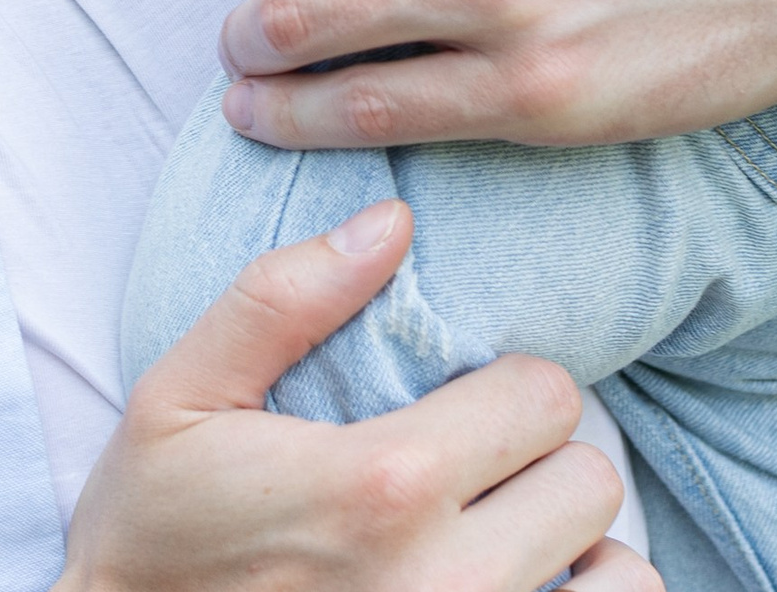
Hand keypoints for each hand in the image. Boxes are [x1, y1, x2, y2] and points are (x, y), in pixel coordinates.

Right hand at [58, 200, 650, 591]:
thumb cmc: (155, 528)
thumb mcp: (182, 392)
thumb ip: (283, 297)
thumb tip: (393, 222)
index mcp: (383, 484)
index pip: (544, 395)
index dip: (504, 385)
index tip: (458, 401)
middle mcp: (447, 581)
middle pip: (589, 478)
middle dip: (538, 460)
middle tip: (476, 468)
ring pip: (621, 575)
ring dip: (573, 549)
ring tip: (505, 536)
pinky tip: (515, 589)